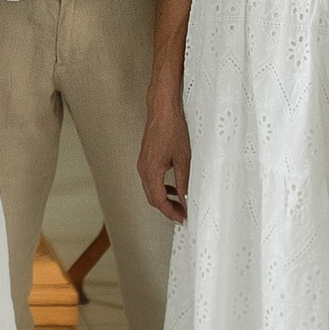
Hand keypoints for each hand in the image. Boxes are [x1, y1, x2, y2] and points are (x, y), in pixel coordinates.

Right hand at [138, 93, 189, 222]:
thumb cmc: (172, 129)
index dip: (171, 212)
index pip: (159, 201)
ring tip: (179, 204)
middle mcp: (143, 169)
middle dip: (167, 209)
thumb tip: (186, 199)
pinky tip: (173, 187)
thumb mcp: (183, 159)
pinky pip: (150, 180)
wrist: (162, 110)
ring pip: (151, 190)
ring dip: (164, 199)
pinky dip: (161, 188)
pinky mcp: (145, 159)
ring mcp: (142, 164)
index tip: (182, 218)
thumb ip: (184, 182)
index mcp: (151, 171)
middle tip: (182, 214)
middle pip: (152, 198)